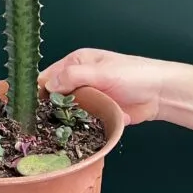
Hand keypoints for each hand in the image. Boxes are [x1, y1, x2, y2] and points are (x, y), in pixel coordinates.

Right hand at [40, 48, 168, 123]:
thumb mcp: (101, 73)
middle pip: (55, 97)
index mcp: (76, 63)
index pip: (48, 76)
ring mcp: (88, 98)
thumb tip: (47, 85)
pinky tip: (92, 129)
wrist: (160, 94)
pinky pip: (85, 123)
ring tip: (70, 129)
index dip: (39, 91)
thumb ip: (73, 77)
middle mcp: (79, 80)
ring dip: (72, 121)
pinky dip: (88, 127)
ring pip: (68, 113)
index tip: (32, 109)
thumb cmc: (132, 75)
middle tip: (49, 125)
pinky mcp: (97, 114)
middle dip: (54, 110)